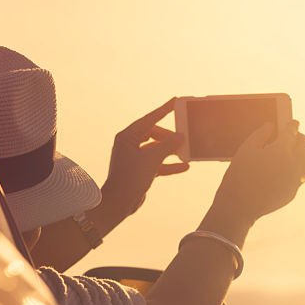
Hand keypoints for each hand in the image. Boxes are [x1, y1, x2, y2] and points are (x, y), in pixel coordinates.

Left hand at [101, 98, 188, 218]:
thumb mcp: (152, 158)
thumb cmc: (130, 178)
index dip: (163, 110)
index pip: (149, 119)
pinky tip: (183, 167)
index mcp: (127, 137)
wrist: (119, 203)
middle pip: (154, 134)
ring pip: (156, 149)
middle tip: (184, 138)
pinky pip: (157, 163)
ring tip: (185, 151)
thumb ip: (167, 146)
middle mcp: (129, 144)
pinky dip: (169, 164)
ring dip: (170, 151)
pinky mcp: (139, 170)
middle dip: (169, 137)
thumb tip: (180, 137)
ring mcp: (134, 157)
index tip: (175, 101)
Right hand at [213, 120, 304, 223]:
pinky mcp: (293, 191)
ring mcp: (295, 179)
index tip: (293, 122)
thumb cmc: (239, 176)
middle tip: (294, 136)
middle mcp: (292, 164)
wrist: (240, 206)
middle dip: (301, 138)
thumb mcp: (245, 150)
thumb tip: (270, 126)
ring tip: (297, 152)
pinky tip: (289, 168)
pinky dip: (299, 168)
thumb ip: (260, 134)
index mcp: (280, 150)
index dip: (292, 125)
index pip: (292, 132)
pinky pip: (303, 176)